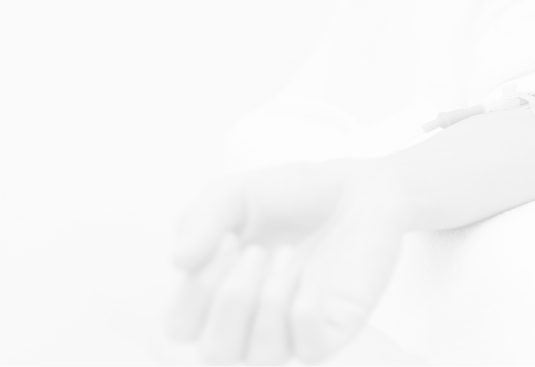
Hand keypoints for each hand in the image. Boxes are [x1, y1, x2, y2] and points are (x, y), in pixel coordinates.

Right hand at [167, 160, 411, 364]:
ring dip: (268, 301)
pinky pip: (310, 350)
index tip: (227, 238)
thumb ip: (201, 218)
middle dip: (229, 300)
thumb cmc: (295, 193)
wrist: (358, 185)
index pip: (181, 327)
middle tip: (255, 251)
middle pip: (214, 355)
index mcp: (220, 295)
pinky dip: (303, 313)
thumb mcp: (236, 193)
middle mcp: (253, 321)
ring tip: (286, 256)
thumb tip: (176, 260)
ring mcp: (295, 330)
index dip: (195, 290)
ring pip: (261, 358)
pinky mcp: (335, 329)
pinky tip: (311, 279)